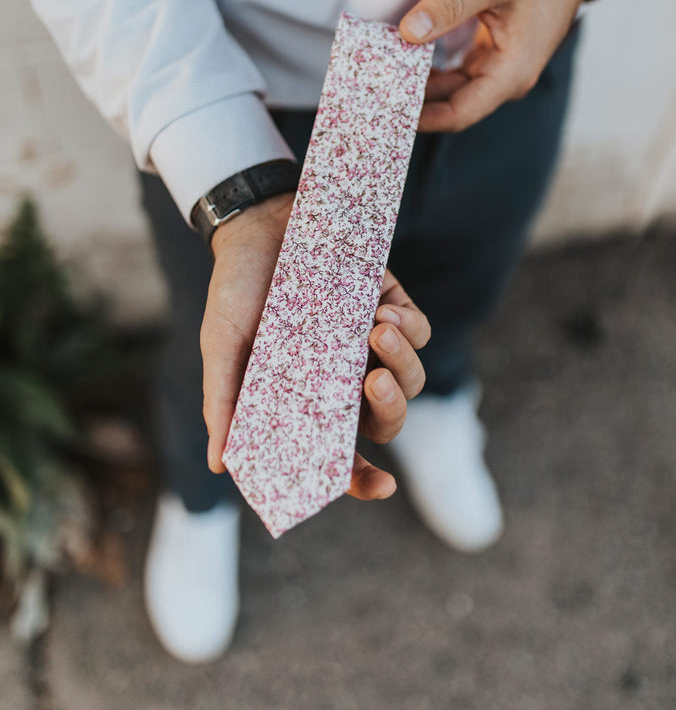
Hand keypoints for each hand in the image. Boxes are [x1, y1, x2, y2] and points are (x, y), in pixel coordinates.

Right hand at [200, 195, 430, 499]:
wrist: (257, 223)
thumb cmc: (236, 290)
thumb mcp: (223, 346)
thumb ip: (226, 402)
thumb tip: (222, 465)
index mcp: (308, 401)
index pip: (344, 455)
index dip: (364, 479)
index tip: (382, 485)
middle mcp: (345, 378)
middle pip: (388, 420)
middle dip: (391, 410)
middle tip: (373, 385)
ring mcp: (371, 343)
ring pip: (412, 378)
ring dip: (402, 364)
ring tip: (377, 332)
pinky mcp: (390, 304)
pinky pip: (420, 330)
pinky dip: (411, 329)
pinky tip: (382, 313)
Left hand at [398, 0, 609, 131]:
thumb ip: (448, 6)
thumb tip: (407, 34)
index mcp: (511, 73)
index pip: (457, 113)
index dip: (419, 117)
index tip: (383, 110)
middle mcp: (507, 79)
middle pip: (451, 106)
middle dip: (411, 103)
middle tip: (369, 94)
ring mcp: (500, 70)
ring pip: (451, 92)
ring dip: (418, 87)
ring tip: (378, 79)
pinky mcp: (493, 57)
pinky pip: (457, 75)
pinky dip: (430, 71)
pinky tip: (402, 61)